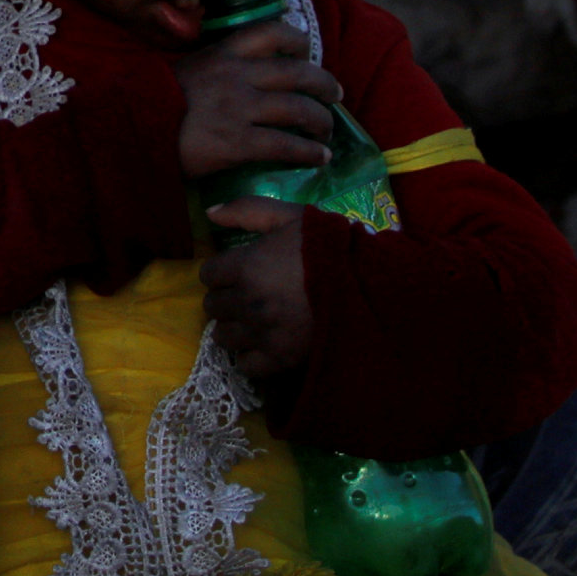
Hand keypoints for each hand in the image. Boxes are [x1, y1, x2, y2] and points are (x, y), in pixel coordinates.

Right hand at [174, 19, 340, 181]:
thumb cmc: (158, 101)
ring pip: (299, 109)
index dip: (298, 41)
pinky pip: (286, 145)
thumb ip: (219, 66)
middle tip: (335, 96)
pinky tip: (318, 158)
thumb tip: (249, 74)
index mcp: (223, 52)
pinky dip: (309, 152)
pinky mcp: (238, 142)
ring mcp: (239, 108)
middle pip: (297, 73)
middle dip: (324, 85)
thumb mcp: (188, 69)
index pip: (272, 32)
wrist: (131, 129)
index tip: (307, 55)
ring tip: (326, 133)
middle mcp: (236, 75)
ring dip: (322, 122)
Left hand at [200, 196, 314, 376]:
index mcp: (246, 267)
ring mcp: (264, 334)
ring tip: (250, 321)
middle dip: (224, 299)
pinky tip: (262, 344)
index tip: (234, 273)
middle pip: (212, 307)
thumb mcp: (289, 216)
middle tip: (244, 296)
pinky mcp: (282, 359)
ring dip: (233, 328)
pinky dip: (250, 356)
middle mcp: (248, 302)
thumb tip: (209, 213)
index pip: (208, 275)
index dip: (220, 272)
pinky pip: (246, 365)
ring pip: (223, 337)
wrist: (369, 285)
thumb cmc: (327, 247)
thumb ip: (246, 210)